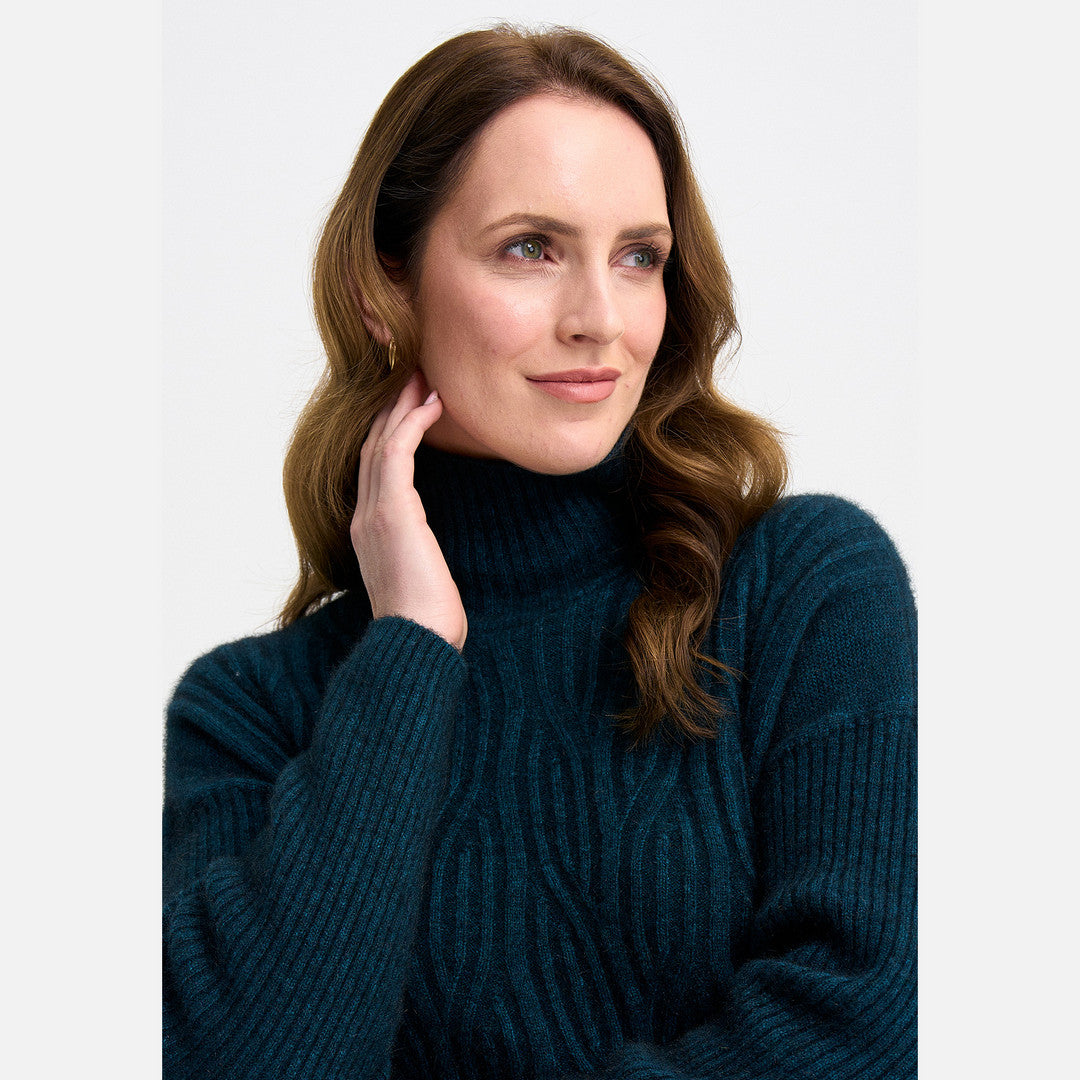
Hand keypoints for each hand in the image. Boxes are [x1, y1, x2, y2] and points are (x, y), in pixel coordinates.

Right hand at [351, 372, 467, 650]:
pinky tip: (432, 403)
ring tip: (421, 376)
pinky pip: (396, 452)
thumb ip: (420, 556)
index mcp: (370, 532)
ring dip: (401, 406)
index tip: (408, 408)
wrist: (417, 642)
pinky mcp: (393, 511)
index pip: (375, 470)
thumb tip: (432, 553)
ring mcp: (374, 513)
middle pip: (372, 447)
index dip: (389, 433)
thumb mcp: (421, 579)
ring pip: (381, 442)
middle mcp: (365, 517)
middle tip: (411, 375)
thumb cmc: (427, 622)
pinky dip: (412, 423)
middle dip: (392, 409)